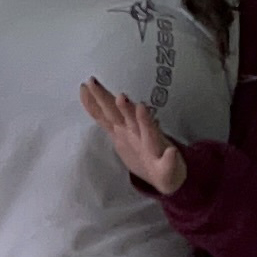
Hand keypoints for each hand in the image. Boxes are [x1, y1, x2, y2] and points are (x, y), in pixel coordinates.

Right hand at [80, 78, 187, 195]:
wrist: (161, 172)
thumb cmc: (166, 169)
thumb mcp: (168, 170)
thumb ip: (169, 162)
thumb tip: (172, 152)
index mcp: (151, 140)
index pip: (146, 127)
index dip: (142, 117)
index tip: (135, 104)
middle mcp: (138, 132)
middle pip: (126, 115)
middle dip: (116, 102)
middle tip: (100, 86)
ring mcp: (127, 131)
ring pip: (114, 113)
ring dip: (104, 98)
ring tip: (93, 84)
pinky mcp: (117, 134)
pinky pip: (103, 119)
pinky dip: (92, 107)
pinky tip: (83, 92)